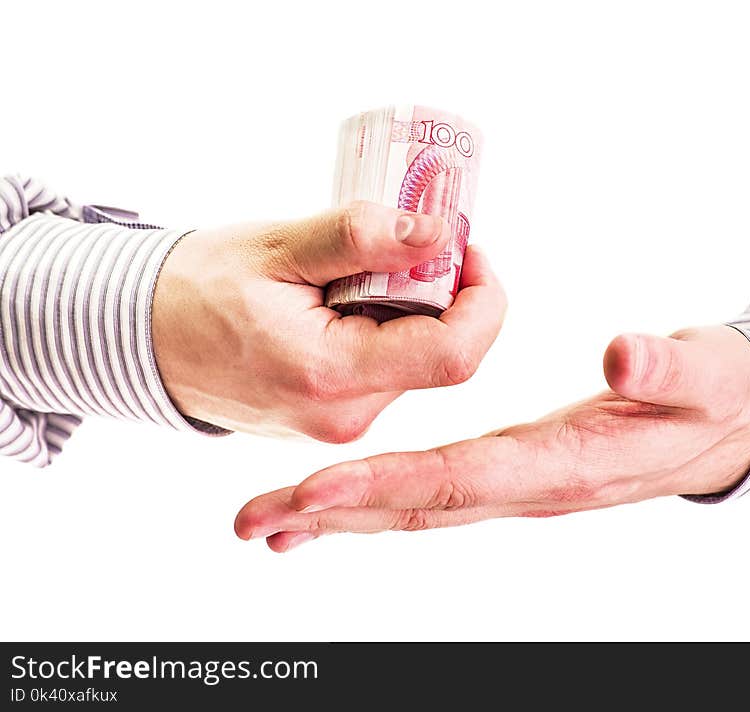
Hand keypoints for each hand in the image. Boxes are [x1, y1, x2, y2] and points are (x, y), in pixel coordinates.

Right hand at [152, 202, 505, 439]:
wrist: (141, 342)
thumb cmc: (198, 289)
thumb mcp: (279, 248)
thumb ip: (361, 239)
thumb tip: (439, 234)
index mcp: (331, 375)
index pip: (454, 354)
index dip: (483, 298)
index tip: (467, 248)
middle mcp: (344, 416)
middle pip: (439, 356)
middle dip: (445, 294)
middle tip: (413, 240)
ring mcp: (338, 424)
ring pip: (413, 363)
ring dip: (412, 309)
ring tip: (363, 270)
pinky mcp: (332, 418)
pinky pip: (383, 372)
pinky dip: (386, 329)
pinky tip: (347, 300)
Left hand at [235, 325, 749, 550]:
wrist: (721, 429)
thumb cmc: (710, 397)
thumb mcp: (701, 374)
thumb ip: (664, 371)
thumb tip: (623, 357)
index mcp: (564, 465)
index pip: (460, 479)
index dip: (385, 483)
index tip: (313, 489)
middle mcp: (529, 487)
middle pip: (419, 507)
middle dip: (335, 514)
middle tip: (255, 521)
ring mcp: (516, 485)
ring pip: (418, 507)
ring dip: (343, 516)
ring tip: (272, 523)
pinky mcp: (510, 471)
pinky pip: (434, 493)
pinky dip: (380, 499)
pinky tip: (339, 502)